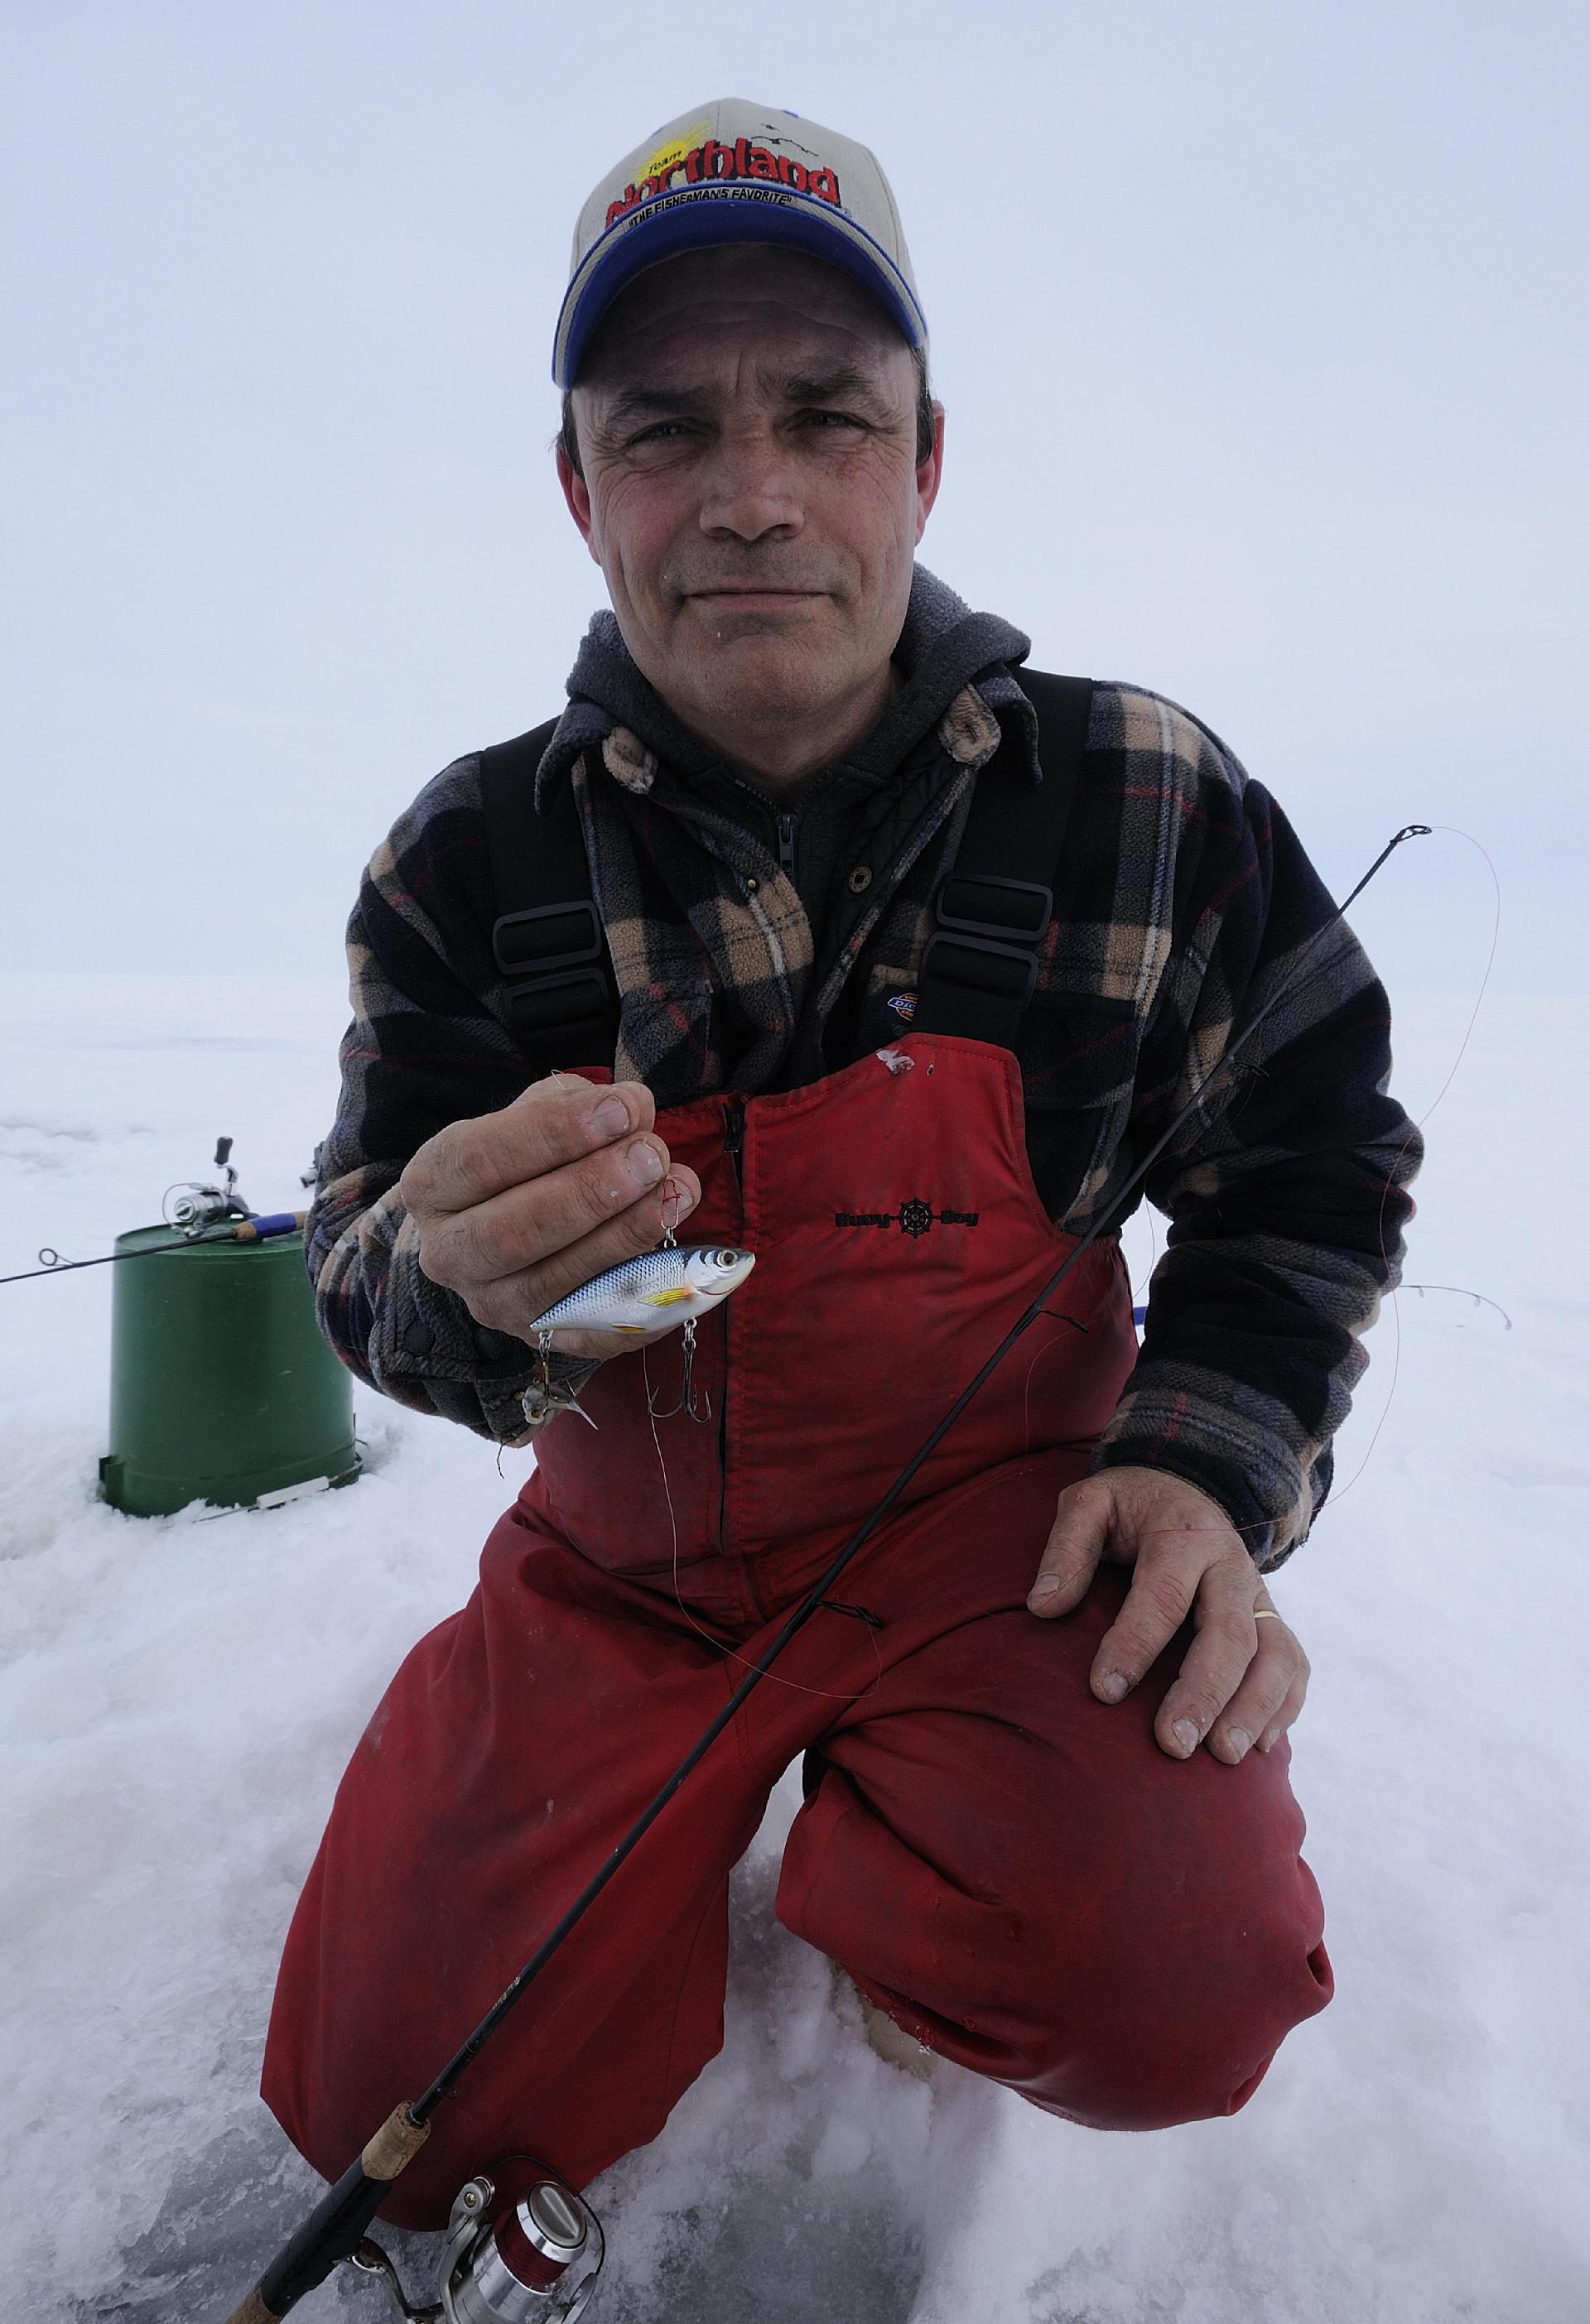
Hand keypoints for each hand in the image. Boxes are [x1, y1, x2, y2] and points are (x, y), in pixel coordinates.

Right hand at [398, 1073, 701, 1358]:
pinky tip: (686, 1269)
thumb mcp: (534, 1117)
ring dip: (623, 1239)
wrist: (495, 1232)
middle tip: (653, 1156)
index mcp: (433, 1185)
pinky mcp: (540, 1340)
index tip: (623, 1111)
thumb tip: (633, 1109)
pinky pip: (593, 1337)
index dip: (555, 1134)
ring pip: (551, 1285)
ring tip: (679, 1193)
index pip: (480, 1159)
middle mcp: (449, 1253)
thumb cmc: (522, 1161)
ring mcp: (493, 1305)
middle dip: (590, 1193)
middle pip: (512, 1232)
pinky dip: (641, 1308)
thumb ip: (577, 1106)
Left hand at [1026, 1467, 1308, 1763]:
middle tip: (1172, 1745)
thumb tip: (1043, 1606)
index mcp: (1184, 1534)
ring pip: (1275, 1654)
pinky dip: (1284, 1706)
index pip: (1163, 1595)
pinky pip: (1293, 1665)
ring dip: (1254, 1708)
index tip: (1103, 1692)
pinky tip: (1258, 1748)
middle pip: (1229, 1634)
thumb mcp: (1091, 1503)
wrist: (1189, 1486)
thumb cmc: (1130, 1506)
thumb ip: (1068, 1548)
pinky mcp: (1272, 1620)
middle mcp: (1232, 1567)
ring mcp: (1259, 1596)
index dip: (1135, 1644)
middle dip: (1203, 1693)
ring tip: (1222, 1758)